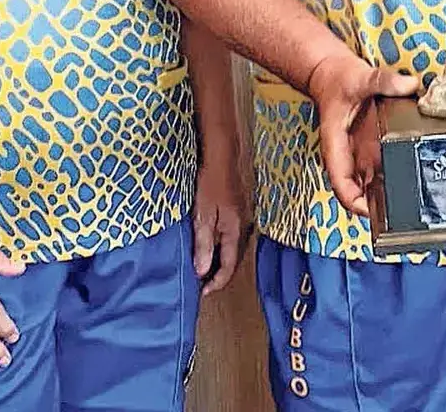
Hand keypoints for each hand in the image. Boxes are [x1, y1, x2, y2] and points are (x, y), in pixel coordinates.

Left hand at [191, 140, 252, 295]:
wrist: (223, 154)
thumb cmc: (210, 182)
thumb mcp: (202, 215)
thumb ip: (203, 243)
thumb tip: (202, 270)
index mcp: (235, 231)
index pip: (229, 266)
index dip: (216, 282)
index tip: (203, 292)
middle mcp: (243, 226)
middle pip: (233, 258)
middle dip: (218, 273)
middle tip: (202, 282)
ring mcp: (242, 215)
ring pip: (232, 246)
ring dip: (220, 258)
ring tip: (203, 265)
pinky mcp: (238, 207)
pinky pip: (231, 233)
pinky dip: (221, 244)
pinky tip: (210, 241)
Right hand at [303, 49, 418, 217]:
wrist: (333, 73)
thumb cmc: (338, 80)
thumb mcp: (359, 78)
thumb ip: (383, 81)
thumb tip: (407, 85)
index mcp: (336, 145)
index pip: (340, 183)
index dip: (353, 202)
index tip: (369, 211)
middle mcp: (348, 155)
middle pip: (359, 192)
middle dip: (377, 205)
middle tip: (401, 210)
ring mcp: (360, 153)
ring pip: (371, 184)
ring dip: (387, 194)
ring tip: (412, 199)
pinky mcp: (370, 147)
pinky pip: (382, 167)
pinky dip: (395, 174)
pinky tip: (413, 176)